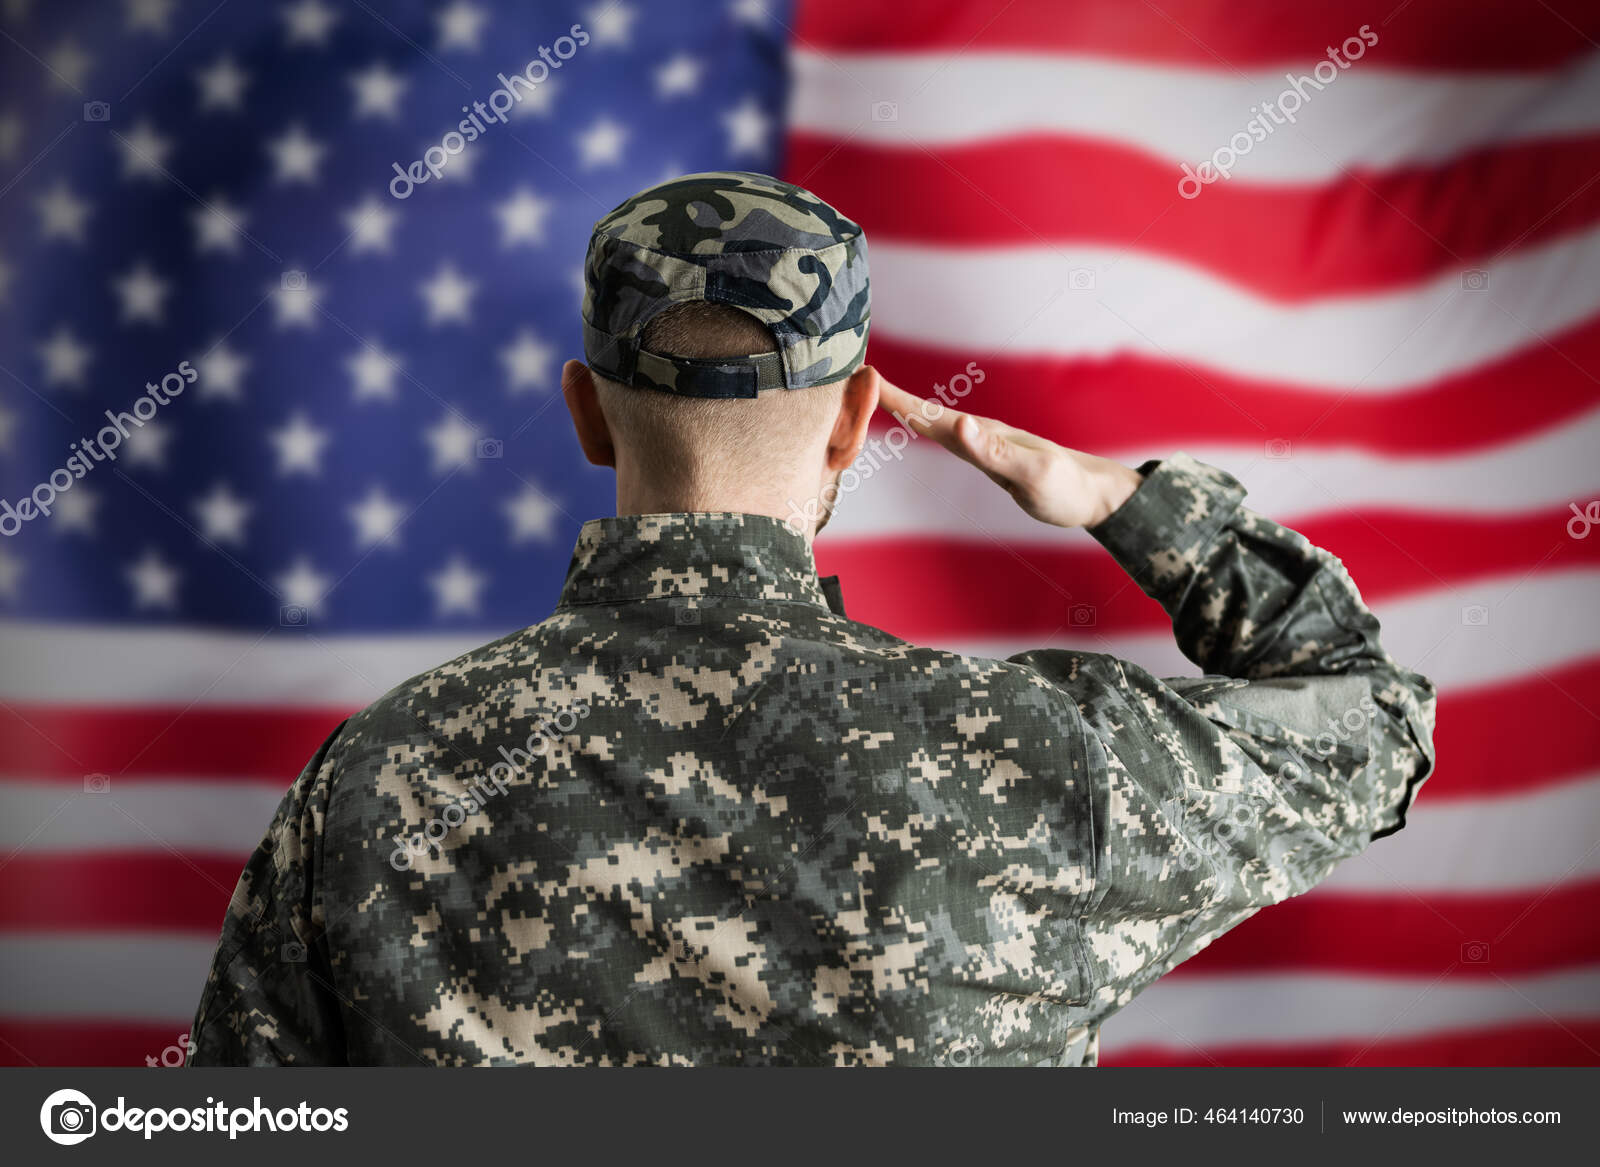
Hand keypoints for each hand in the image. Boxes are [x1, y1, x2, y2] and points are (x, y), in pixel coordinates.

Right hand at [876, 376, 1142, 528]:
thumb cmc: (1065, 488)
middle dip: (887, 395)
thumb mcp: (1032, 473)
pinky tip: (913, 420)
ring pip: (931, 419)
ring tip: (870, 393)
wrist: (1092, 493)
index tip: (863, 378)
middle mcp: (978, 432)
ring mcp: (981, 441)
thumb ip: (994, 452)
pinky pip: (943, 433)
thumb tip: (958, 424)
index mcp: (982, 434)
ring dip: (900, 405)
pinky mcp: (985, 453)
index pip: (930, 414)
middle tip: (851, 380)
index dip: (895, 398)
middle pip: (924, 411)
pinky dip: (920, 423)